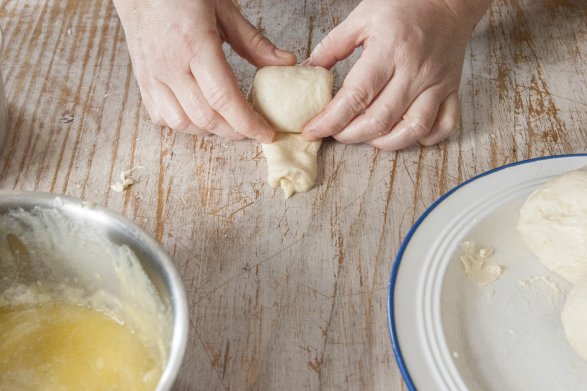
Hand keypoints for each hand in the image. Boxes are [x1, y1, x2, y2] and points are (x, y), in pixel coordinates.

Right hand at [113, 0, 295, 141]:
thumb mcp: (224, 10)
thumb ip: (254, 42)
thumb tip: (285, 63)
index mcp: (195, 44)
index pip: (224, 98)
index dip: (248, 122)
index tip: (265, 133)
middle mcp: (170, 65)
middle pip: (206, 117)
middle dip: (234, 131)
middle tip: (252, 130)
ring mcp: (152, 76)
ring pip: (182, 123)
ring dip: (209, 131)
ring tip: (228, 124)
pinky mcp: (142, 81)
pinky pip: (161, 116)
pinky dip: (183, 124)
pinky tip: (198, 116)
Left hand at [302, 0, 490, 150]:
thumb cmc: (404, 5)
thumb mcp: (361, 17)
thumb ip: (332, 46)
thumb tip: (309, 70)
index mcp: (389, 50)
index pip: (356, 96)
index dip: (331, 119)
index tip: (313, 130)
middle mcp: (415, 71)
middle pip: (380, 120)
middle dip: (351, 135)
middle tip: (335, 133)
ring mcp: (436, 83)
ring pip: (413, 129)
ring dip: (385, 142)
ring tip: (367, 137)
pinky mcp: (451, 90)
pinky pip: (444, 125)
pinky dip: (425, 138)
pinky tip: (405, 134)